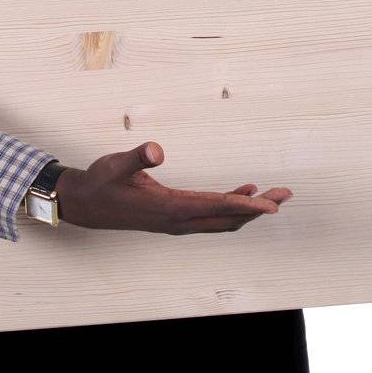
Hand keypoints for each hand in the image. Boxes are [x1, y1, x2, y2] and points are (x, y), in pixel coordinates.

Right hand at [55, 140, 292, 234]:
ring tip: (275, 195)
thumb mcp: (115, 164)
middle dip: (259, 208)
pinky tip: (245, 192)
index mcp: (169, 208)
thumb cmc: (101, 183)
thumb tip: (157, 150)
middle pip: (228, 217)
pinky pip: (212, 216)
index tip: (272, 205)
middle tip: (287, 194)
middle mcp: (178, 221)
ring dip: (249, 209)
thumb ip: (137, 157)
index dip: (247, 206)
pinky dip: (232, 207)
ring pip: (223, 220)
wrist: (84, 206)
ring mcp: (177, 223)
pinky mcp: (175, 219)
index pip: (217, 207)